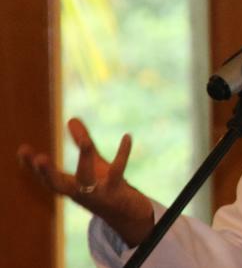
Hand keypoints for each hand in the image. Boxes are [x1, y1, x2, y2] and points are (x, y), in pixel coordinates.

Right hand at [17, 118, 153, 246]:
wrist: (125, 213)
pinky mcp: (115, 190)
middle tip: (39, 159)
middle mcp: (78, 193)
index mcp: (68, 187)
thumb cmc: (102, 186)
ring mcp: (96, 193)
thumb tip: (72, 118)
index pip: (45, 178)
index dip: (32, 167)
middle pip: (58, 185)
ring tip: (86, 141)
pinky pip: (117, 170)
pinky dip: (122, 153)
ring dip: (85, 159)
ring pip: (87, 177)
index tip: (22, 150)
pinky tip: (127, 137)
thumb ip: (81, 141)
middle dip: (47, 173)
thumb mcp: (91, 163)